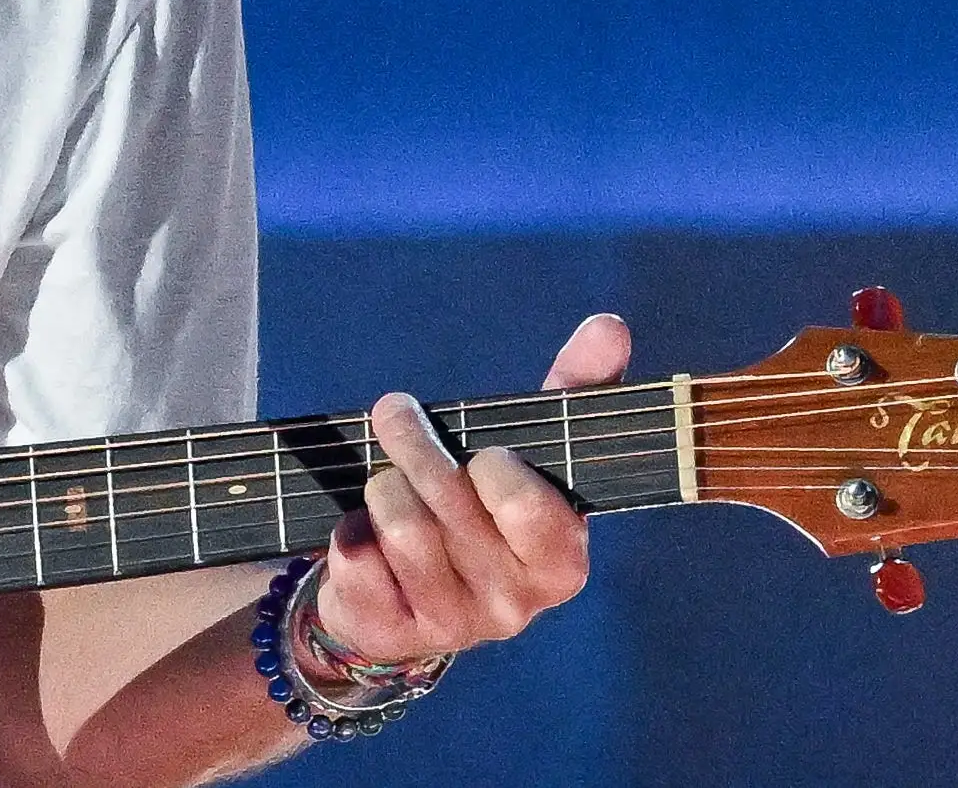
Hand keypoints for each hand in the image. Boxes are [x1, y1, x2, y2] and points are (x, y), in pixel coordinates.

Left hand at [311, 312, 631, 666]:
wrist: (409, 598)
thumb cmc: (480, 510)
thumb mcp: (529, 453)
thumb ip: (573, 391)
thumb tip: (610, 326)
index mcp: (560, 563)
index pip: (527, 507)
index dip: (494, 468)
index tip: (482, 451)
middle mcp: (512, 605)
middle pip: (448, 502)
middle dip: (413, 444)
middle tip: (395, 412)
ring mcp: (450, 625)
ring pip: (399, 525)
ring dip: (381, 486)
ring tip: (384, 480)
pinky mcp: (389, 631)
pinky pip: (354, 558)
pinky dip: (347, 531)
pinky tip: (360, 531)